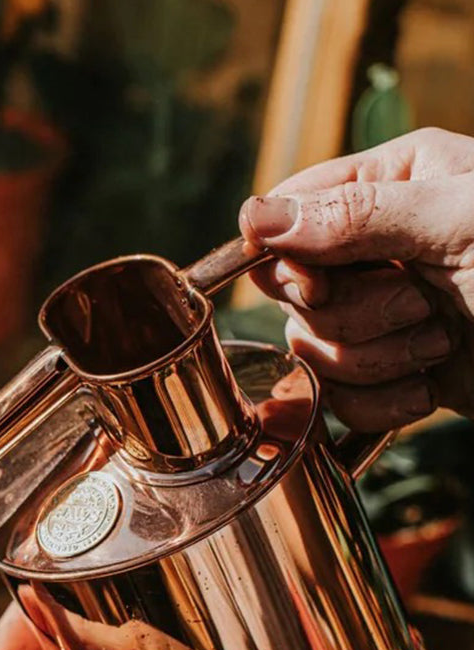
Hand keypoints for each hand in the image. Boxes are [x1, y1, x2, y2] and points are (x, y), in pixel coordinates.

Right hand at [238, 127, 473, 430]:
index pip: (288, 213)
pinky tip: (428, 391)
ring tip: (439, 348)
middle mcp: (380, 247)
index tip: (319, 282)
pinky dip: (380, 404)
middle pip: (293, 293)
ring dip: (373, 362)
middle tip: (420, 310)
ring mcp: (384, 314)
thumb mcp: (461, 226)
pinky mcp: (393, 372)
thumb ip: (357, 216)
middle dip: (351, 317)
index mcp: (395, 185)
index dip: (285, 258)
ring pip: (311, 349)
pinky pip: (338, 398)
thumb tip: (256, 217)